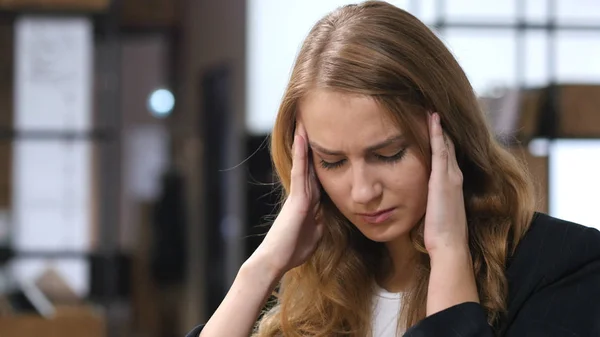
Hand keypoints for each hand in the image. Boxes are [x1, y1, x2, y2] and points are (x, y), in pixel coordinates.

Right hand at [251, 122, 322, 276]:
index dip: (322, 157)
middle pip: (310, 163)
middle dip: (311, 144)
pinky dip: (302, 154)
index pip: (318, 174)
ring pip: (304, 162)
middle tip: (311, 120)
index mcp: (309, 201)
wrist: (276, 260)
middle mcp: (303, 193)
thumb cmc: (293, 250)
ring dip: (303, 141)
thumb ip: (321, 219)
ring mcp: (298, 194)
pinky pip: (301, 171)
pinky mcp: (297, 198)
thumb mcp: (316, 233)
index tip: (327, 140)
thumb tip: (327, 213)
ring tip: (304, 120)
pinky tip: (302, 138)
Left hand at [424, 112, 478, 315]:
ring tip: (431, 107)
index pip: (447, 155)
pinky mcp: (443, 179)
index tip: (432, 124)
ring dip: (438, 125)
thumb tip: (422, 198)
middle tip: (432, 108)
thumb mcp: (435, 212)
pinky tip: (432, 119)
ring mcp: (450, 176)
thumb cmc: (440, 233)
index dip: (441, 139)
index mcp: (451, 184)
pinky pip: (440, 150)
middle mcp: (454, 176)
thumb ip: (431, 200)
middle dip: (441, 128)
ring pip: (445, 143)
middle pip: (448, 145)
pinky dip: (437, 133)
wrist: (449, 245)